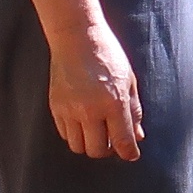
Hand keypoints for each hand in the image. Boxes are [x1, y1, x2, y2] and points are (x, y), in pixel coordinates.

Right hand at [48, 27, 143, 161]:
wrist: (77, 37)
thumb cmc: (107, 55)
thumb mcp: (129, 80)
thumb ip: (133, 110)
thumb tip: (137, 136)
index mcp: (114, 102)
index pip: (122, 141)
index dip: (128, 153)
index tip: (131, 154)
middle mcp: (91, 109)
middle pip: (97, 150)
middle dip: (107, 150)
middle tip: (111, 140)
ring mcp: (70, 109)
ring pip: (78, 146)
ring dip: (89, 144)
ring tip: (96, 131)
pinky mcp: (55, 106)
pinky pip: (65, 134)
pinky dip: (75, 134)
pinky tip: (82, 121)